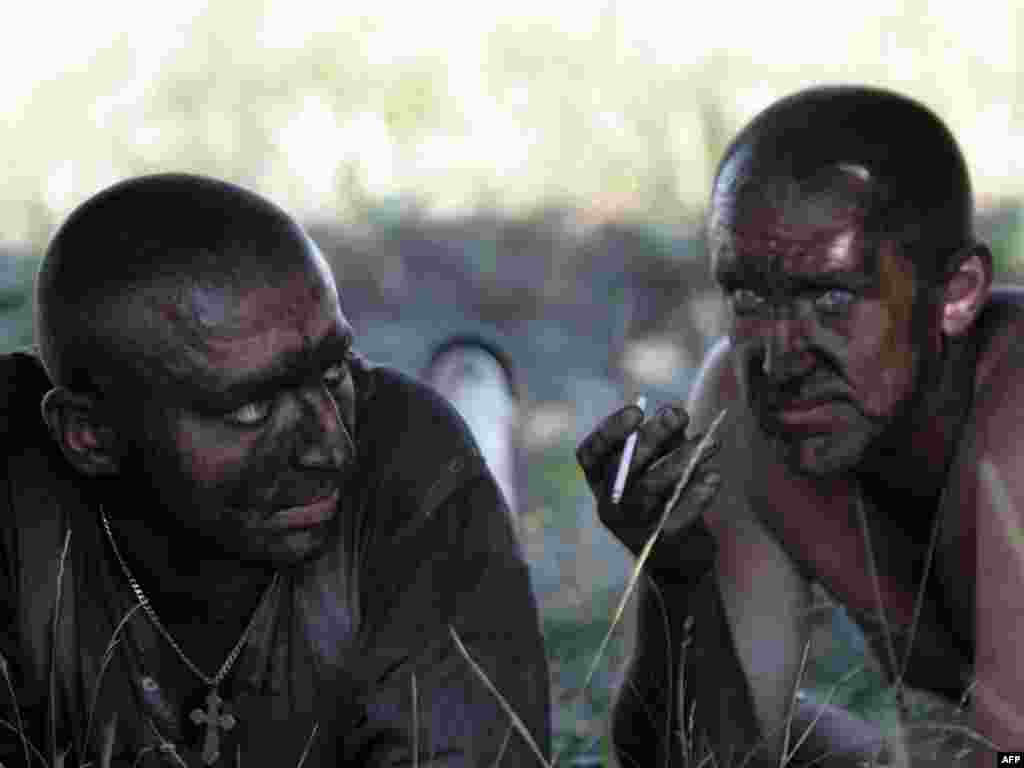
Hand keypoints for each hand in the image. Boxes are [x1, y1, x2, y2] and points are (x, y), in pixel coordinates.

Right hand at [576, 401, 720, 579]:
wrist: (682, 558)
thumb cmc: (669, 497)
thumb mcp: (664, 462)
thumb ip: (666, 438)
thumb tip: (675, 414)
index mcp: (601, 481)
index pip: (591, 454)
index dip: (609, 432)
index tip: (636, 411)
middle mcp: (609, 504)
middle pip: (622, 468)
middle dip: (650, 438)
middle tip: (678, 415)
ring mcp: (631, 527)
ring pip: (649, 489)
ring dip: (681, 461)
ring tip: (711, 441)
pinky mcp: (659, 543)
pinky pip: (675, 516)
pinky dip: (696, 496)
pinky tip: (714, 476)